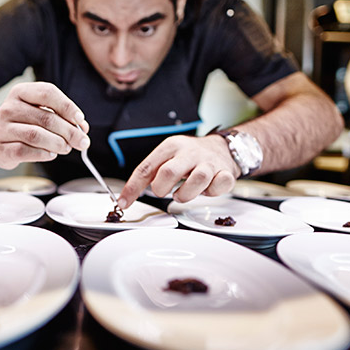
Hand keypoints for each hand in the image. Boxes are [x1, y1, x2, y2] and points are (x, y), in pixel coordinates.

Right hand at [0, 82, 89, 168]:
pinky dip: (44, 154)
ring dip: (58, 143)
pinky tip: (51, 154)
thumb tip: (82, 128)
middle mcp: (9, 108)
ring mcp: (2, 128)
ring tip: (67, 148)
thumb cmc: (24, 123)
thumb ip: (62, 116)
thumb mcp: (40, 111)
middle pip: (46, 117)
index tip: (80, 119)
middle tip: (82, 141)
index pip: (47, 93)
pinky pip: (26, 151)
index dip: (67, 106)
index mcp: (21, 92)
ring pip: (36, 135)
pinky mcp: (1, 149)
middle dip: (69, 131)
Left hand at [117, 134, 238, 208]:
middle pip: (169, 171)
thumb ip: (150, 173)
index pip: (146, 168)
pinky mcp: (225, 172)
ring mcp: (209, 162)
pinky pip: (219, 185)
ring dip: (185, 194)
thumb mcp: (168, 156)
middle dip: (161, 188)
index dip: (133, 188)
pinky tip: (206, 190)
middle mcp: (189, 152)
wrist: (223, 148)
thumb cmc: (190, 157)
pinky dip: (212, 192)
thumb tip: (128, 195)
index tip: (124, 203)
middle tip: (162, 192)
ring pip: (197, 179)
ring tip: (182, 194)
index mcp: (171, 146)